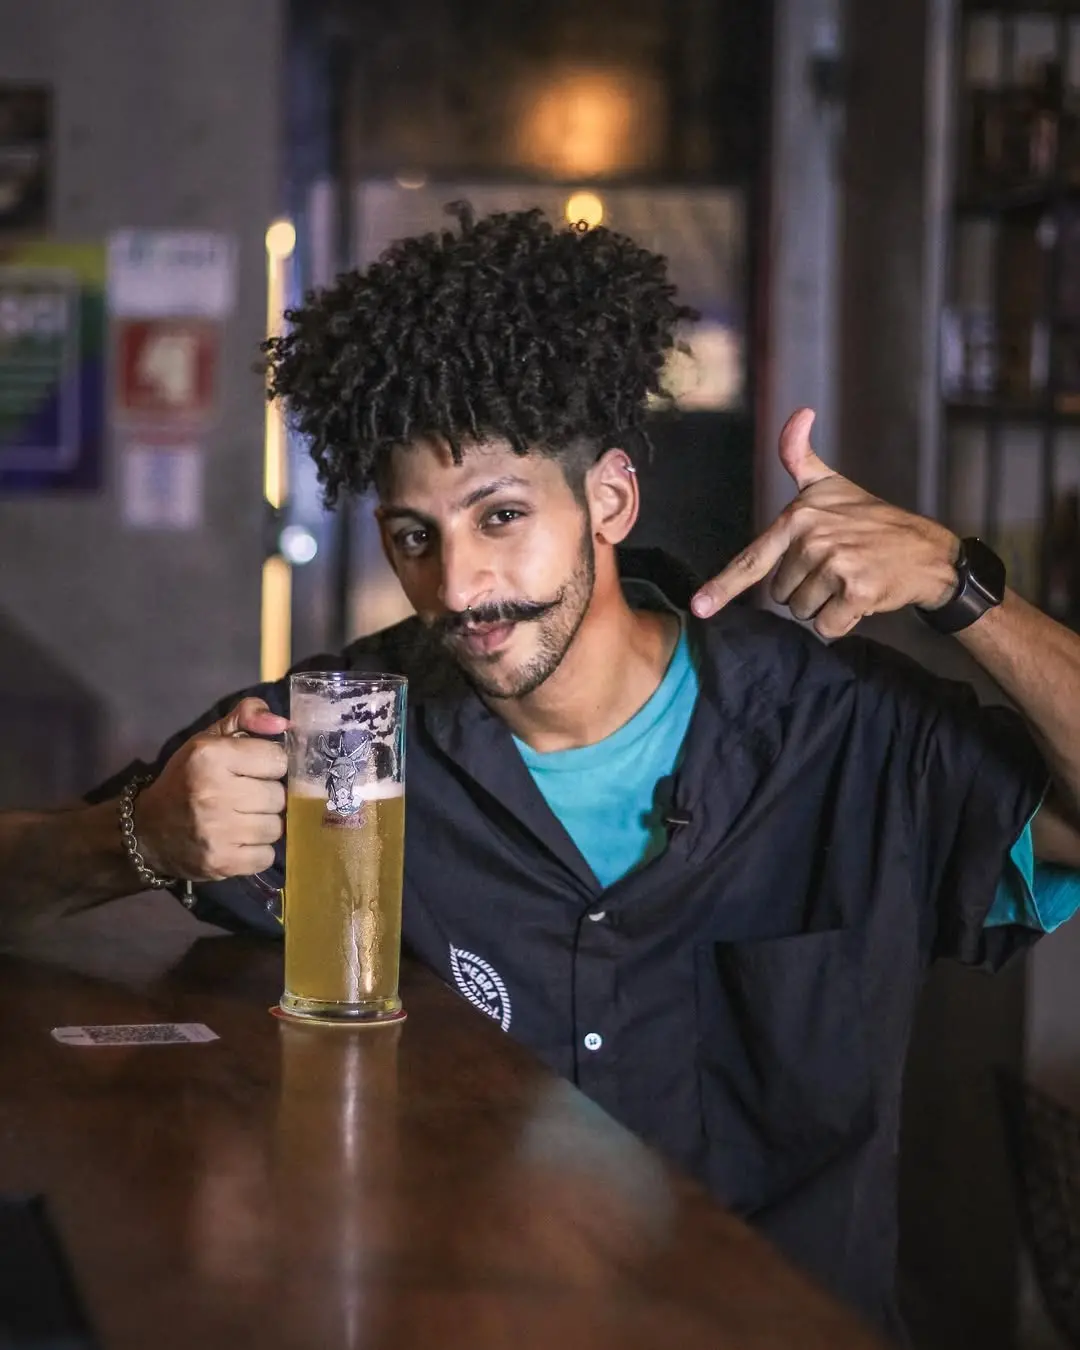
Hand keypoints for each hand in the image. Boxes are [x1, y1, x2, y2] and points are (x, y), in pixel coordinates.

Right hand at [134, 698, 288, 881]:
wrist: (146, 832)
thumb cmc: (185, 780)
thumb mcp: (209, 740)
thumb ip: (247, 717)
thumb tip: (284, 723)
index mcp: (210, 756)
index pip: (277, 759)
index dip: (270, 764)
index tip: (255, 769)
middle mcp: (214, 793)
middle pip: (279, 795)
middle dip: (267, 795)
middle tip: (247, 797)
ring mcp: (218, 832)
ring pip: (276, 827)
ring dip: (265, 823)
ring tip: (243, 819)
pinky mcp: (222, 863)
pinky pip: (267, 856)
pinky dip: (258, 850)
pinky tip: (239, 841)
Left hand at [690, 408, 961, 639]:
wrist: (926, 551)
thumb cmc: (872, 521)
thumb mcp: (833, 485)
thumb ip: (801, 456)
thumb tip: (798, 414)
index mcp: (798, 518)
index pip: (752, 559)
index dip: (722, 587)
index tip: (698, 608)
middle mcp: (813, 539)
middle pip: (780, 595)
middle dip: (806, 589)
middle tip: (836, 568)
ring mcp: (836, 564)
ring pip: (803, 611)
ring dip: (825, 605)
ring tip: (849, 579)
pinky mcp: (857, 591)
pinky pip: (828, 627)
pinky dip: (843, 621)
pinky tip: (862, 597)